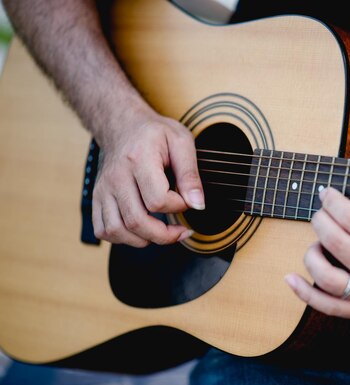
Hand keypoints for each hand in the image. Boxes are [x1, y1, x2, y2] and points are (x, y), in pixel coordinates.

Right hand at [92, 106, 203, 246]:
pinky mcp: (97, 198)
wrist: (123, 125)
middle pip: (136, 221)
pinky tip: (141, 231)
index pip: (158, 200)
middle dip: (164, 235)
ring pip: (117, 230)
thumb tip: (198, 205)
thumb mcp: (181, 142)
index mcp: (139, 159)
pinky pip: (104, 230)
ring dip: (144, 240)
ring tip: (162, 233)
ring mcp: (104, 189)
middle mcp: (117, 177)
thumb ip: (190, 174)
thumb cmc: (154, 134)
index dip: (178, 207)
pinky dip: (123, 238)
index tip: (187, 201)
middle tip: (181, 231)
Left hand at [285, 132, 349, 320]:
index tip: (326, 192)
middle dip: (321, 220)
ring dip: (313, 252)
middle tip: (321, 210)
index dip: (333, 202)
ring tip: (319, 240)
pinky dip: (304, 292)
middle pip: (335, 243)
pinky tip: (291, 277)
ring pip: (325, 276)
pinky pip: (326, 306)